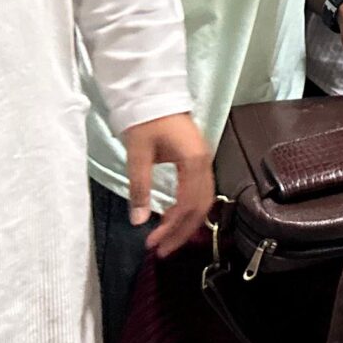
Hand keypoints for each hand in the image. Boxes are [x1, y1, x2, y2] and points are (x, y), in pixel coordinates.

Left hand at [124, 111, 214, 257]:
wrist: (154, 92)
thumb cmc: (146, 120)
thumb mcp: (138, 154)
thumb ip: (140, 187)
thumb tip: (139, 221)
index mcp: (193, 161)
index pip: (187, 205)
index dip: (172, 228)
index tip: (153, 244)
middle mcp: (204, 163)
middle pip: (200, 207)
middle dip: (182, 232)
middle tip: (161, 251)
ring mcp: (204, 161)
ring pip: (203, 200)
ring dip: (186, 222)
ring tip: (166, 239)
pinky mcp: (198, 159)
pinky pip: (199, 191)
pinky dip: (188, 209)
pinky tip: (173, 217)